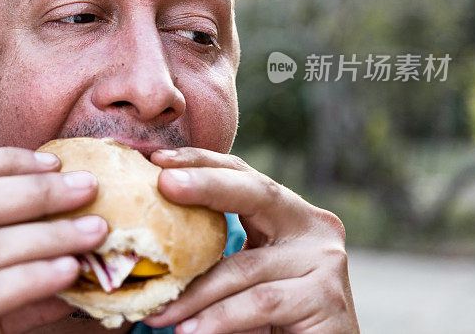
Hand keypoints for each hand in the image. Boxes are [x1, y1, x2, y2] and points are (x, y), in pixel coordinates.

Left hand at [144, 148, 358, 333]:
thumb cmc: (269, 319)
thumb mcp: (240, 275)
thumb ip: (212, 252)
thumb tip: (147, 236)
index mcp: (288, 214)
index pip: (243, 175)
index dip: (201, 162)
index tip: (158, 159)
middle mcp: (313, 227)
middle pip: (256, 193)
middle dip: (205, 185)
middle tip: (164, 184)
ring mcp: (326, 260)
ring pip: (245, 266)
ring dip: (194, 291)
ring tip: (157, 309)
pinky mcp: (327, 297)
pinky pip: (261, 302)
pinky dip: (220, 319)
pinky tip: (190, 331)